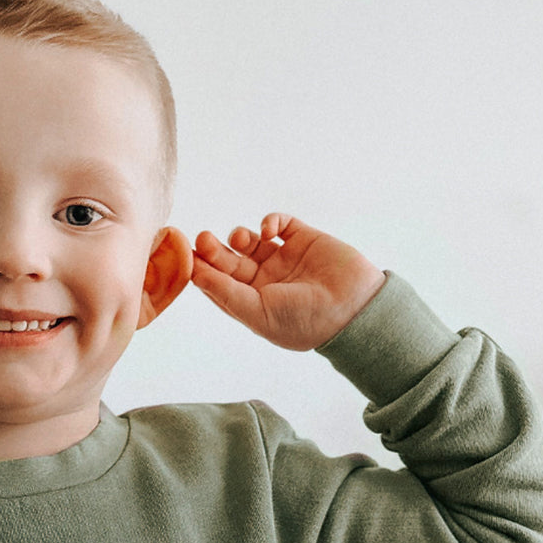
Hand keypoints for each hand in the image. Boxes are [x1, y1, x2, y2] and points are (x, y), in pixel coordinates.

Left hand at [190, 213, 385, 350]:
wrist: (355, 309)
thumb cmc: (305, 320)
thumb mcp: (258, 312)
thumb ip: (225, 292)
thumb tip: (193, 273)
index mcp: (252, 303)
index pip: (219, 284)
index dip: (202, 270)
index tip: (188, 257)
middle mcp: (266, 281)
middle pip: (230, 261)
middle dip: (215, 250)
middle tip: (204, 239)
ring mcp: (284, 259)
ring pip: (250, 240)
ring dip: (240, 236)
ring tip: (242, 238)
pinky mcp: (303, 239)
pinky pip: (279, 223)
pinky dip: (269, 222)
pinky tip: (269, 231)